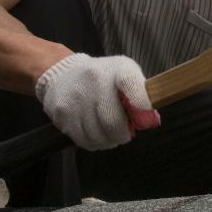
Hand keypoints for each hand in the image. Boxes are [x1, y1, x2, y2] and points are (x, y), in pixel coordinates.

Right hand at [34, 52, 160, 150]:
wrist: (63, 73)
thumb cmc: (104, 77)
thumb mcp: (125, 73)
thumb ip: (139, 93)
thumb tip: (149, 120)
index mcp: (117, 69)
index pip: (130, 83)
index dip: (141, 103)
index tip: (145, 116)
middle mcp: (95, 81)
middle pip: (113, 121)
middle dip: (123, 134)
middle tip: (126, 134)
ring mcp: (76, 98)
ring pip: (98, 135)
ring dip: (109, 140)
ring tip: (110, 134)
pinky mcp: (62, 114)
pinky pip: (84, 140)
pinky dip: (95, 142)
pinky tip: (97, 134)